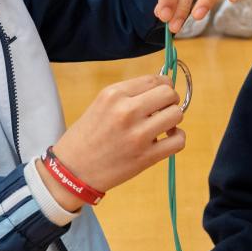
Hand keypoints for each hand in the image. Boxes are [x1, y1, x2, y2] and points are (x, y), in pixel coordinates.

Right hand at [43, 75, 184, 208]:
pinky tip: (166, 140)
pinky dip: (177, 138)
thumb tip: (160, 89)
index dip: (163, 86)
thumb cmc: (86, 137)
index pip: (154, 80)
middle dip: (170, 101)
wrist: (72, 171)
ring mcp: (138, 135)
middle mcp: (127, 111)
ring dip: (173, 119)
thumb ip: (128, 95)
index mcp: (114, 94)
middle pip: (169, 94)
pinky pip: (179, 140)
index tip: (161, 94)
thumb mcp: (100, 104)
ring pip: (177, 114)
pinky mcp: (146, 157)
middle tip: (162, 110)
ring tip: (162, 126)